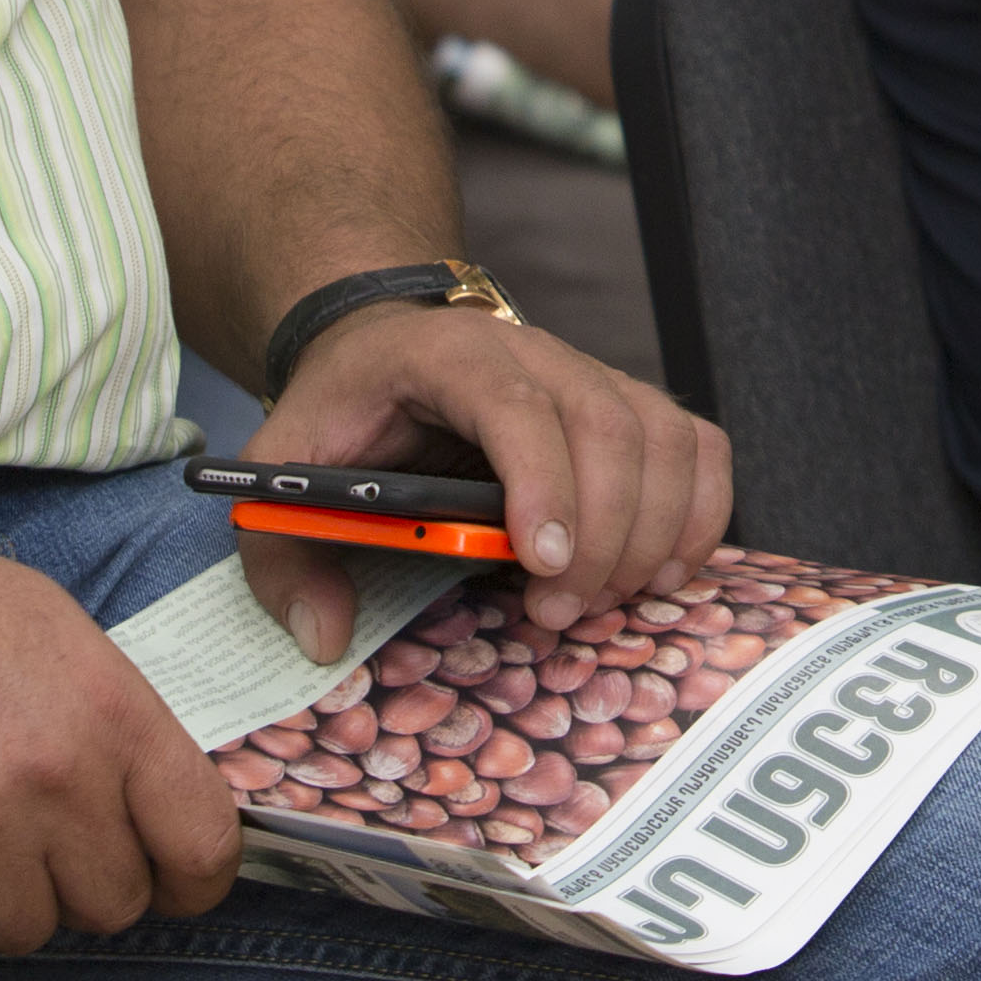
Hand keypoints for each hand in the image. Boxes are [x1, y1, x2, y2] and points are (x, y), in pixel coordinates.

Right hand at [0, 496, 239, 952]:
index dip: (197, 879)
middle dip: (85, 880)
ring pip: (27, 931)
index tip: (177, 883)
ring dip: (4, 897)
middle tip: (44, 836)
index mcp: (110, 712)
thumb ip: (119, 724)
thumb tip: (160, 807)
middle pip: (115, 904)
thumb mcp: (59, 633)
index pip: (201, 843)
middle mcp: (53, 780)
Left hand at [240, 304, 735, 658]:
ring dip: (653, 532)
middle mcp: (535, 353)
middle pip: (606, 427)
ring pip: (663, 438)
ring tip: (605, 602)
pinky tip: (661, 572)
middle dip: (601, 534)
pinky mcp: (631, 404)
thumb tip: (325, 637)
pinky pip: (698, 447)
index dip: (542, 484)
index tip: (542, 565)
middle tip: (560, 613)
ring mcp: (593, 375)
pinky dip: (700, 513)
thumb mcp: (280, 468)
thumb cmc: (342, 411)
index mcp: (448, 356)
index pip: (514, 406)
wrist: (385, 343)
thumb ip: (281, 555)